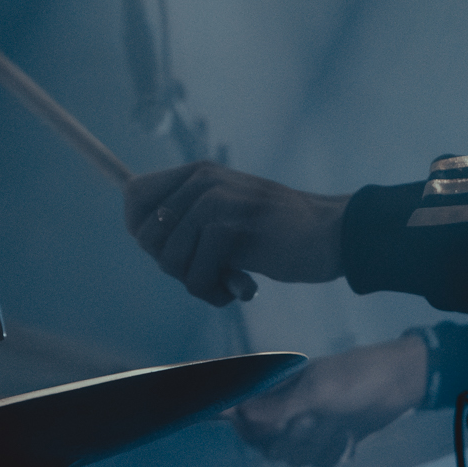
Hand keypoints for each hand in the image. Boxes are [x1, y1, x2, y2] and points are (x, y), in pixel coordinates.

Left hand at [125, 163, 349, 305]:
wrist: (333, 235)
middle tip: (211, 270)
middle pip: (146, 236)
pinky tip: (243, 287)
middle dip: (174, 266)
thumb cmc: (281, 236)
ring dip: (198, 284)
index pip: (134, 195)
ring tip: (229, 282)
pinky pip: (195, 277)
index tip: (178, 252)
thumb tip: (143, 238)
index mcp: (199, 173)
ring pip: (169, 260)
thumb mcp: (230, 218)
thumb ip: (190, 223)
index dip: (144, 233)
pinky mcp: (228, 226)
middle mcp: (201, 180)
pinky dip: (215, 292)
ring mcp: (214, 199)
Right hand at [231, 336, 427, 466]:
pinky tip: (347, 438)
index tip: (270, 428)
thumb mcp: (317, 391)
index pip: (244, 416)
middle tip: (315, 422)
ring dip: (317, 447)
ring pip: (294, 458)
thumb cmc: (356, 380)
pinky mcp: (329, 443)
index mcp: (279, 391)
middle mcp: (289, 412)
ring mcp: (309, 429)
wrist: (399, 386)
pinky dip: (333, 454)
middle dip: (293, 440)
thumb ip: (278, 407)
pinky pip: (317, 464)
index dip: (249, 428)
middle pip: (269, 446)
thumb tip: (236, 414)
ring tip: (337, 426)